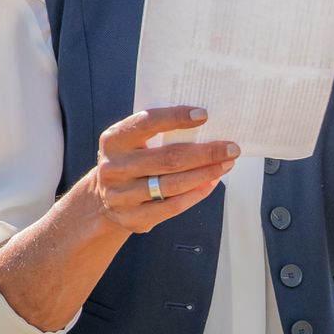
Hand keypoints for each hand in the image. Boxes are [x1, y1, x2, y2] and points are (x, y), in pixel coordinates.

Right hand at [89, 106, 237, 234]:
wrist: (102, 200)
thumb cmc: (129, 161)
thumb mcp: (131, 142)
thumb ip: (156, 133)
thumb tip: (203, 126)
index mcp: (114, 140)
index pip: (147, 123)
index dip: (176, 118)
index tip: (204, 115)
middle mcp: (115, 167)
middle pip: (168, 159)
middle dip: (205, 153)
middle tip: (231, 148)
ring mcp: (122, 196)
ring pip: (173, 184)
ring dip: (206, 174)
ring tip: (226, 164)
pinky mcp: (134, 218)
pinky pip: (173, 206)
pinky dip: (196, 194)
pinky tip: (211, 183)